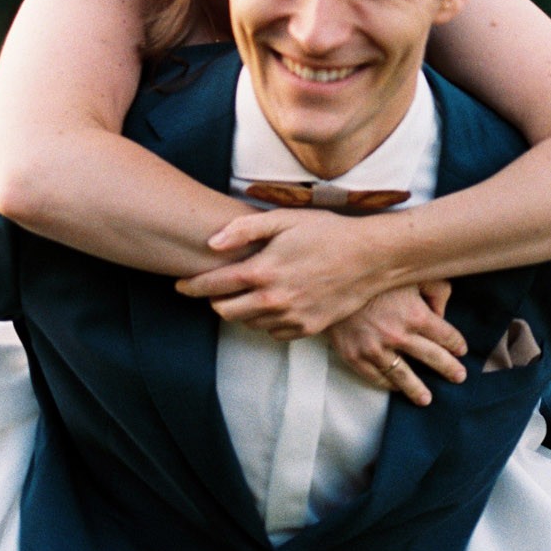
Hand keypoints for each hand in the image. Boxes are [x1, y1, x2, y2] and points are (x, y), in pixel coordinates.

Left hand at [175, 209, 400, 337]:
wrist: (370, 257)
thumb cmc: (327, 232)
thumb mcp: (285, 219)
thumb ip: (244, 230)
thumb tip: (211, 243)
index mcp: (262, 272)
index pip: (213, 286)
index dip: (192, 286)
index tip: (180, 285)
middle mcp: (272, 301)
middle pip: (224, 312)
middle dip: (215, 301)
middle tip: (217, 288)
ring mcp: (290, 317)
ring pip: (248, 323)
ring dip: (241, 310)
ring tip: (249, 292)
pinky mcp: (306, 329)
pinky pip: (273, 331)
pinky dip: (266, 320)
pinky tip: (273, 303)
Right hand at [328, 282, 467, 405]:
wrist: (329, 282)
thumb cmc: (373, 276)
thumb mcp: (410, 273)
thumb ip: (435, 289)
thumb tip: (442, 312)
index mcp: (415, 314)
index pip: (446, 336)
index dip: (456, 343)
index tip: (460, 350)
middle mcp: (399, 336)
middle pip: (433, 359)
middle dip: (449, 369)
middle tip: (459, 377)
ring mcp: (376, 350)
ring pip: (405, 377)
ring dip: (419, 390)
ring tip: (427, 399)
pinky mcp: (355, 357)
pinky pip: (377, 378)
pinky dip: (389, 385)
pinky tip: (396, 388)